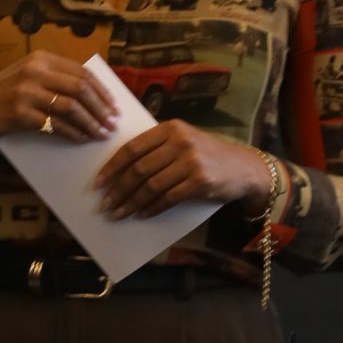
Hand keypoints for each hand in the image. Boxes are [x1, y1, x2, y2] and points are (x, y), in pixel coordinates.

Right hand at [0, 56, 117, 172]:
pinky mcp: (20, 112)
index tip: (115, 107)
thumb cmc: (6, 94)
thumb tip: (97, 95)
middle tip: (112, 123)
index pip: (82, 72)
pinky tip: (81, 139)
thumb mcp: (30, 76)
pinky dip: (73, 133)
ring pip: (71, 107)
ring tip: (101, 134)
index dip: (103, 91)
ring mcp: (26, 91)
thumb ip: (57, 78)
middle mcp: (35, 70)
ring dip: (91, 123)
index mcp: (42, 58)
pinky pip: (55, 124)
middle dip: (101, 108)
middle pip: (81, 88)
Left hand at [96, 125, 273, 220]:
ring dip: (131, 203)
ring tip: (119, 214)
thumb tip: (118, 170)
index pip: (132, 148)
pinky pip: (168, 198)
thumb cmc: (206, 155)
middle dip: (118, 190)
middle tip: (105, 205)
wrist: (243, 167)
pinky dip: (152, 208)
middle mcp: (180, 141)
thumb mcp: (182, 141)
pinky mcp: (200, 181)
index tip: (98, 184)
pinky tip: (142, 215)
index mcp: (170, 128)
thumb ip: (156, 148)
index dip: (112, 167)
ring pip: (151, 186)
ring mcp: (191, 161)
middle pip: (138, 169)